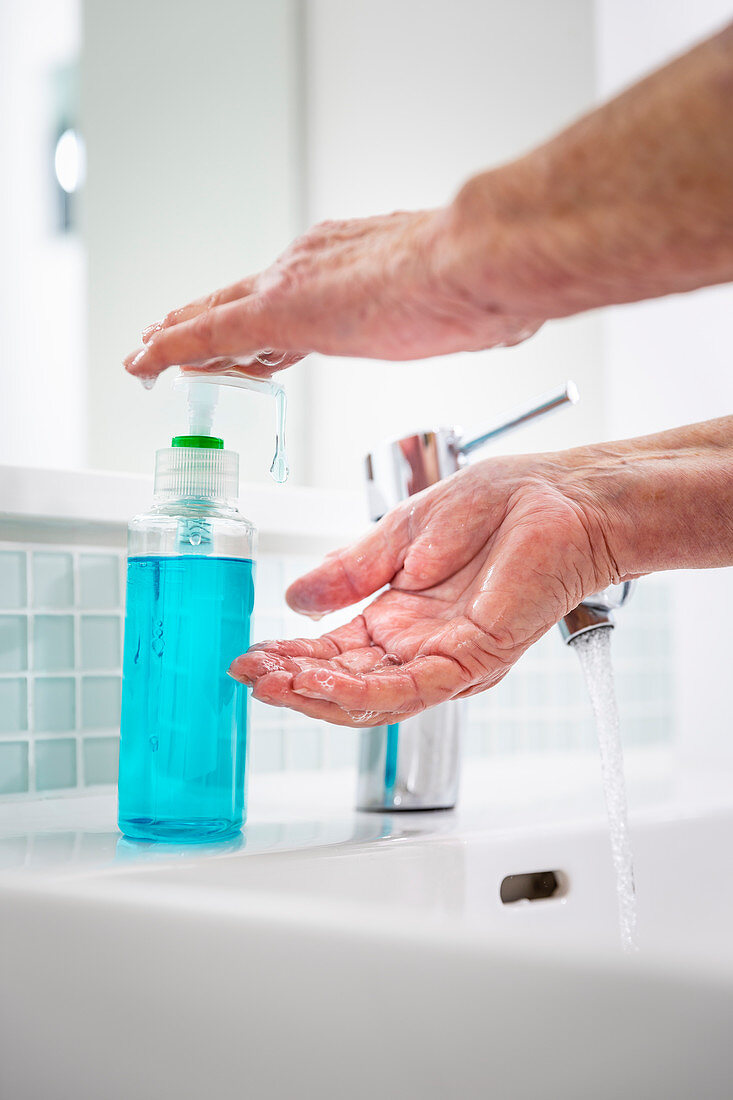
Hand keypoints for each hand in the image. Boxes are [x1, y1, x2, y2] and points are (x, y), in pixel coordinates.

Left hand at [123, 206, 541, 382]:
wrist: (481, 258)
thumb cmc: (483, 282)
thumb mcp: (460, 305)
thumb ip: (456, 312)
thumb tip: (485, 322)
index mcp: (354, 262)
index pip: (295, 295)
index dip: (267, 321)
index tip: (255, 340)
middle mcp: (314, 263)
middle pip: (245, 298)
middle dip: (209, 322)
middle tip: (175, 336)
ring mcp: (293, 284)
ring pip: (218, 313)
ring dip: (183, 334)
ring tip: (150, 352)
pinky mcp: (276, 310)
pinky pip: (205, 332)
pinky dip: (170, 346)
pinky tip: (144, 360)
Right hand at [229, 416, 732, 725]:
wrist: (559, 497)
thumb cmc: (499, 505)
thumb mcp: (401, 533)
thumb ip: (350, 571)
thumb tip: (294, 597)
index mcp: (399, 614)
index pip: (334, 650)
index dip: (290, 655)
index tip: (249, 655)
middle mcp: (418, 645)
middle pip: (346, 683)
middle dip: (293, 682)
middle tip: (247, 676)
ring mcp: (445, 658)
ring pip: (372, 698)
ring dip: (317, 695)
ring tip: (270, 684)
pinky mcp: (472, 659)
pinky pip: (410, 689)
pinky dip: (361, 691)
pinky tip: (319, 682)